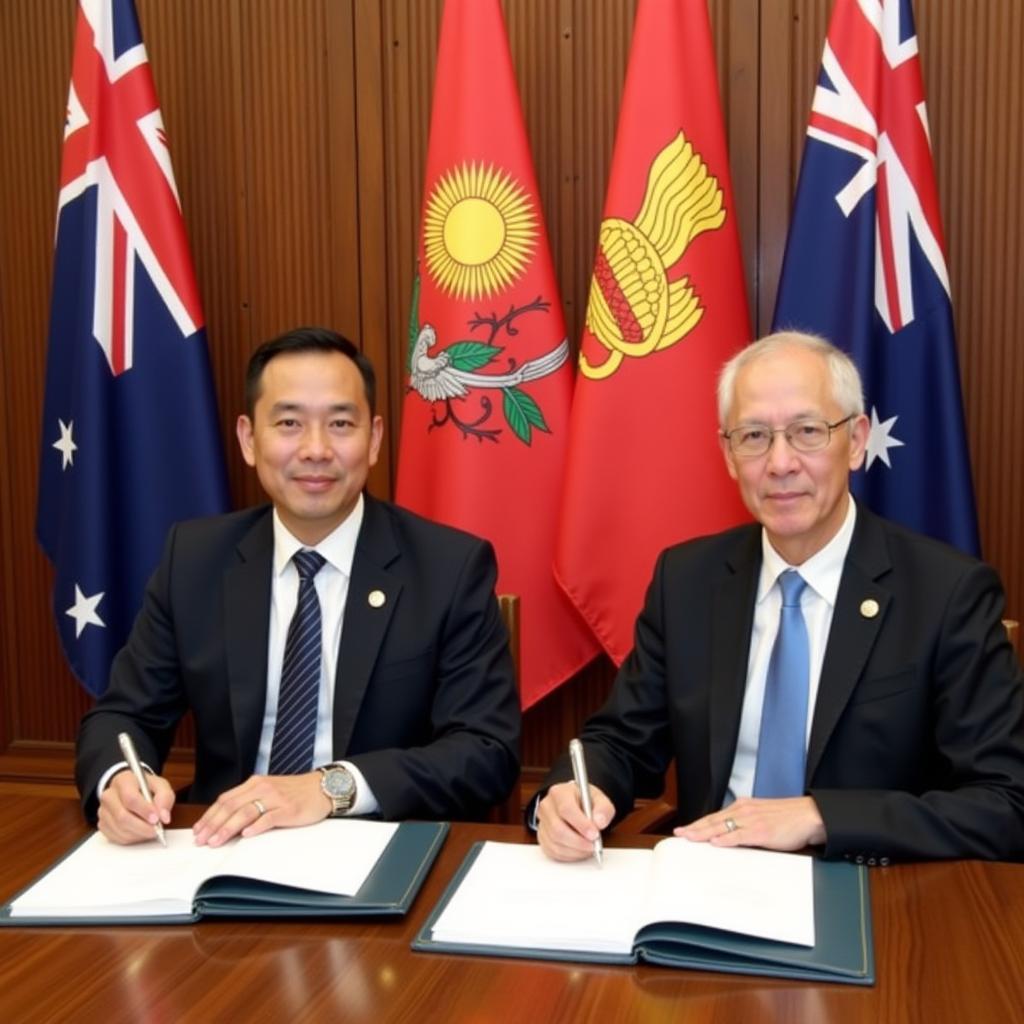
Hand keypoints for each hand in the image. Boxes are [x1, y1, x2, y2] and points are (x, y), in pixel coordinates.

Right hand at [97, 768, 174, 844]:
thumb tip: (164, 817)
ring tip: (150, 830)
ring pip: (119, 829)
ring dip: (138, 834)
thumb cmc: (146, 788)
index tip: (156, 819)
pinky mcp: (102, 824)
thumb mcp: (161, 785)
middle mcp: (109, 795)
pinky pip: (116, 837)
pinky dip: (131, 838)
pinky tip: (140, 832)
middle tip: (156, 830)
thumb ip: (165, 798)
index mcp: (123, 780)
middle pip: (122, 816)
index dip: (144, 811)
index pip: (130, 798)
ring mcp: (103, 811)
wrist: (132, 790)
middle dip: (142, 827)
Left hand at [192, 773, 328, 846]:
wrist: (322, 787)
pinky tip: (246, 835)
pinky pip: (269, 818)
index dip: (209, 816)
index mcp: (255, 783)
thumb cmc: (295, 792)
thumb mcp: (268, 791)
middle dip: (213, 824)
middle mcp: (263, 788)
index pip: (225, 799)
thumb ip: (249, 801)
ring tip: (216, 841)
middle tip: (201, 840)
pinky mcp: (288, 809)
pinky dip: (256, 827)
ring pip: (245, 812)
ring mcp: (276, 798)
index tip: (198, 831)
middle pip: (231, 806)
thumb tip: (225, 820)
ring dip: (228, 828)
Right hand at [536, 781, 614, 861]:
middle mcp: (547, 807)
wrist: (576, 805)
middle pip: (558, 829)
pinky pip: (553, 851)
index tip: (594, 834)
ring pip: (555, 843)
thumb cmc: (586, 802)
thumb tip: (599, 822)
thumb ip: (603, 809)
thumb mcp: (600, 800)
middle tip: (594, 845)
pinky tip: (580, 850)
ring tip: (589, 847)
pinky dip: (569, 855)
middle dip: (579, 842)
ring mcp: (542, 823)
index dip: (581, 824)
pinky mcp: (543, 837)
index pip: (566, 809)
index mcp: (559, 792)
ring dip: (575, 850)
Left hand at [675, 796, 825, 851]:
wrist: (809, 815)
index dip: (699, 823)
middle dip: (694, 828)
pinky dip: (725, 839)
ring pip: (721, 827)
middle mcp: (743, 811)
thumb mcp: (762, 816)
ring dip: (703, 833)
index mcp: (743, 806)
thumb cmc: (789, 818)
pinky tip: (714, 843)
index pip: (715, 816)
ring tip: (688, 838)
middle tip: (678, 834)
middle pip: (713, 821)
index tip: (686, 829)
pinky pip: (738, 836)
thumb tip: (731, 835)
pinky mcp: (761, 831)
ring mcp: (751, 820)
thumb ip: (746, 823)